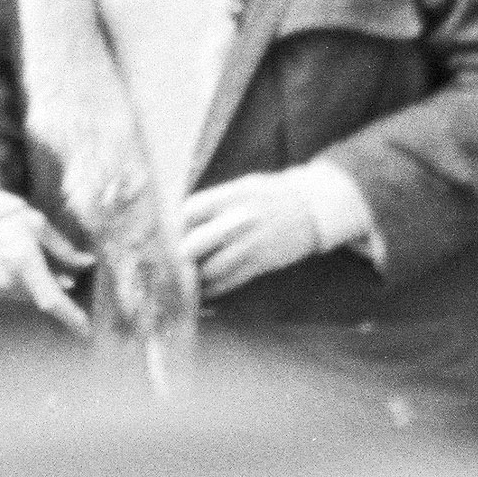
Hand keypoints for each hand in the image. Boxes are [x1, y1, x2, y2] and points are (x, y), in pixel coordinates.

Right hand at [0, 207, 93, 335]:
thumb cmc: (6, 217)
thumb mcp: (39, 225)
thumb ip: (64, 249)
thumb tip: (87, 262)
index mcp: (24, 261)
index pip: (52, 299)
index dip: (71, 317)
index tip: (87, 330)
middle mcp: (7, 280)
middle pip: (43, 297)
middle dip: (57, 290)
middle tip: (62, 275)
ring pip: (30, 297)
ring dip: (38, 286)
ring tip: (30, 261)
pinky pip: (14, 295)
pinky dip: (22, 285)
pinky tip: (14, 265)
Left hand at [180, 172, 321, 300]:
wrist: (311, 208)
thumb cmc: (270, 195)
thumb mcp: (241, 187)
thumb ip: (213, 202)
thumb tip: (178, 219)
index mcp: (230, 196)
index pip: (188, 212)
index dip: (173, 226)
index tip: (166, 234)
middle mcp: (238, 221)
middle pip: (193, 245)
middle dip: (178, 256)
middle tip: (170, 261)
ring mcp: (250, 244)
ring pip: (210, 269)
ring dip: (195, 277)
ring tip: (186, 278)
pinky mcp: (261, 263)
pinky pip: (230, 281)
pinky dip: (213, 289)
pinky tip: (205, 289)